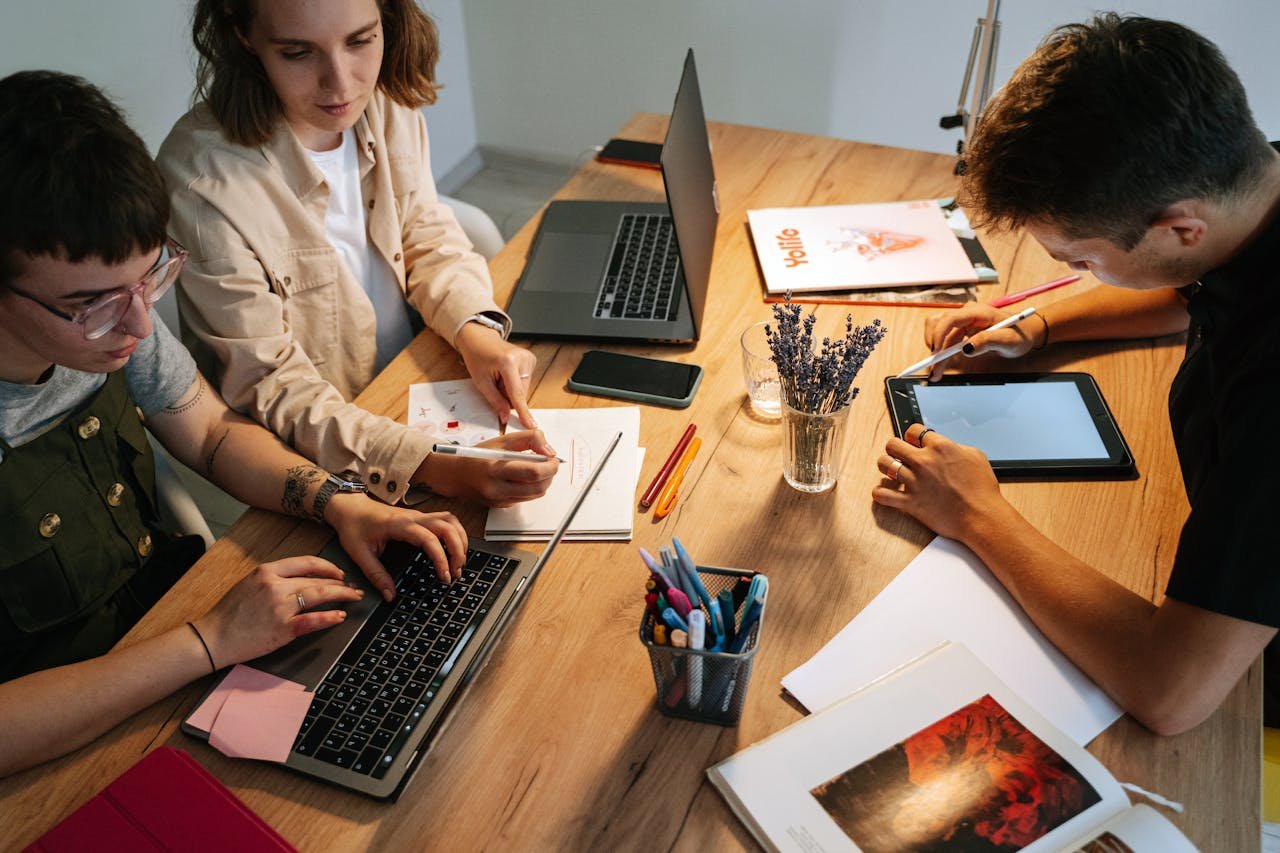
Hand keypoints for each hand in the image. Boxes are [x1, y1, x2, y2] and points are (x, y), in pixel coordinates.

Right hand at [193, 556, 362, 667]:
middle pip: (316, 579)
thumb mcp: (249, 583)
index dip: (327, 567)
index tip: (338, 573)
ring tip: (353, 597)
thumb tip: (299, 578)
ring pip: (319, 595)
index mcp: (266, 571)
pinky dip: (329, 617)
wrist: (213, 637)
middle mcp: (275, 586)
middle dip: (340, 583)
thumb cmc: (229, 613)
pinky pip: (312, 621)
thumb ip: (273, 578)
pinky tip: (340, 615)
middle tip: (353, 587)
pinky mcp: (282, 629)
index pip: (306, 563)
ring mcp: (280, 607)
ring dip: (341, 595)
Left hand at [324, 493, 468, 592]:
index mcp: (400, 525)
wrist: (350, 507)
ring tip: (459, 562)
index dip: (441, 559)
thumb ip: (376, 575)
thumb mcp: (359, 553)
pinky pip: (446, 520)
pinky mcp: (420, 517)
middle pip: (448, 527)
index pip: (430, 539)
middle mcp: (413, 517)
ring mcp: (418, 515)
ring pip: (451, 521)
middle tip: (455, 573)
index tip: (444, 576)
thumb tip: (390, 595)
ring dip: (460, 540)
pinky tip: (453, 548)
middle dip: (458, 550)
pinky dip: (455, 534)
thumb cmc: (353, 526)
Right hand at [417, 430, 558, 507]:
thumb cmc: (477, 456)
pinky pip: (526, 499)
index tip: (553, 458)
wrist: (456, 475)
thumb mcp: (502, 440)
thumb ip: (529, 439)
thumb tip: (549, 450)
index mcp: (495, 469)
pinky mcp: (502, 506)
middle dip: (550, 475)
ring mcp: (499, 500)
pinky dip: (531, 488)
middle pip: (538, 488)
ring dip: (543, 482)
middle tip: (550, 463)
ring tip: (538, 468)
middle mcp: (496, 489)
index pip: (533, 472)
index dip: (550, 465)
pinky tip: (524, 477)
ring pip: (535, 495)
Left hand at [455, 321, 537, 430]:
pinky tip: (507, 373)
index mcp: (508, 362)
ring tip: (500, 376)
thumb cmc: (478, 357)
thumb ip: (495, 400)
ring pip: (523, 388)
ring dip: (511, 389)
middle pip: (520, 393)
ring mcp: (529, 357)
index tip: (531, 425)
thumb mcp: (481, 381)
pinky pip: (525, 381)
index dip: (523, 412)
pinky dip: (515, 382)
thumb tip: (506, 416)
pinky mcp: (532, 359)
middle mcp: (522, 358)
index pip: (517, 394)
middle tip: (495, 383)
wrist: (480, 340)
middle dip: (508, 395)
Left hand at [870, 423, 1010, 541]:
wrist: (982, 517)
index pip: (913, 430)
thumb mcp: (975, 457)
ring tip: (891, 471)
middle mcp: (924, 461)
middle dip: (894, 449)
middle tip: (899, 456)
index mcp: (940, 447)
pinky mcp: (910, 502)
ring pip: (883, 464)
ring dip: (885, 467)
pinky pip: (882, 494)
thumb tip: (947, 446)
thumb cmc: (982, 490)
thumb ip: (956, 447)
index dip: (911, 436)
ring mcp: (915, 482)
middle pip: (892, 444)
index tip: (912, 442)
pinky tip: (884, 492)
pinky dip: (880, 493)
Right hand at [922, 303, 1042, 380]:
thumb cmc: (1020, 334)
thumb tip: (967, 349)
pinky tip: (941, 366)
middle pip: (939, 326)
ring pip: (939, 334)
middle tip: (934, 368)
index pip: (950, 318)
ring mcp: (963, 321)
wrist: (1026, 332)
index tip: (937, 352)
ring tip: (936, 371)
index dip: (939, 334)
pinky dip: (941, 354)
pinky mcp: (961, 330)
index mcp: (977, 312)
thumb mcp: (1008, 340)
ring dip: (936, 353)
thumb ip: (988, 341)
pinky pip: (945, 340)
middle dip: (934, 347)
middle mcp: (966, 314)